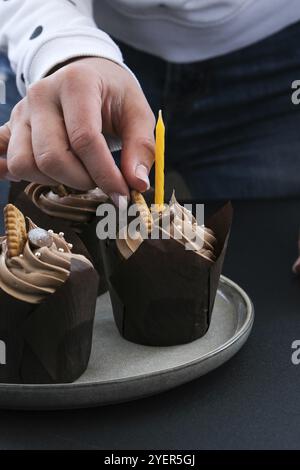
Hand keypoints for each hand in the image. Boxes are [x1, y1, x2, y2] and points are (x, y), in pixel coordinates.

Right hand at [0, 57, 155, 200]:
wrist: (86, 73)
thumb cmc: (114, 94)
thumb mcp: (138, 113)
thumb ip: (141, 148)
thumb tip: (137, 184)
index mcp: (76, 84)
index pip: (84, 140)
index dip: (104, 174)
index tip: (121, 194)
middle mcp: (41, 95)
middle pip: (51, 157)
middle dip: (81, 180)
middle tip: (100, 181)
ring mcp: (21, 112)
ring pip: (24, 163)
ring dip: (53, 180)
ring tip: (77, 173)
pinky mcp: (11, 126)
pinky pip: (2, 157)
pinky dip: (12, 173)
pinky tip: (39, 176)